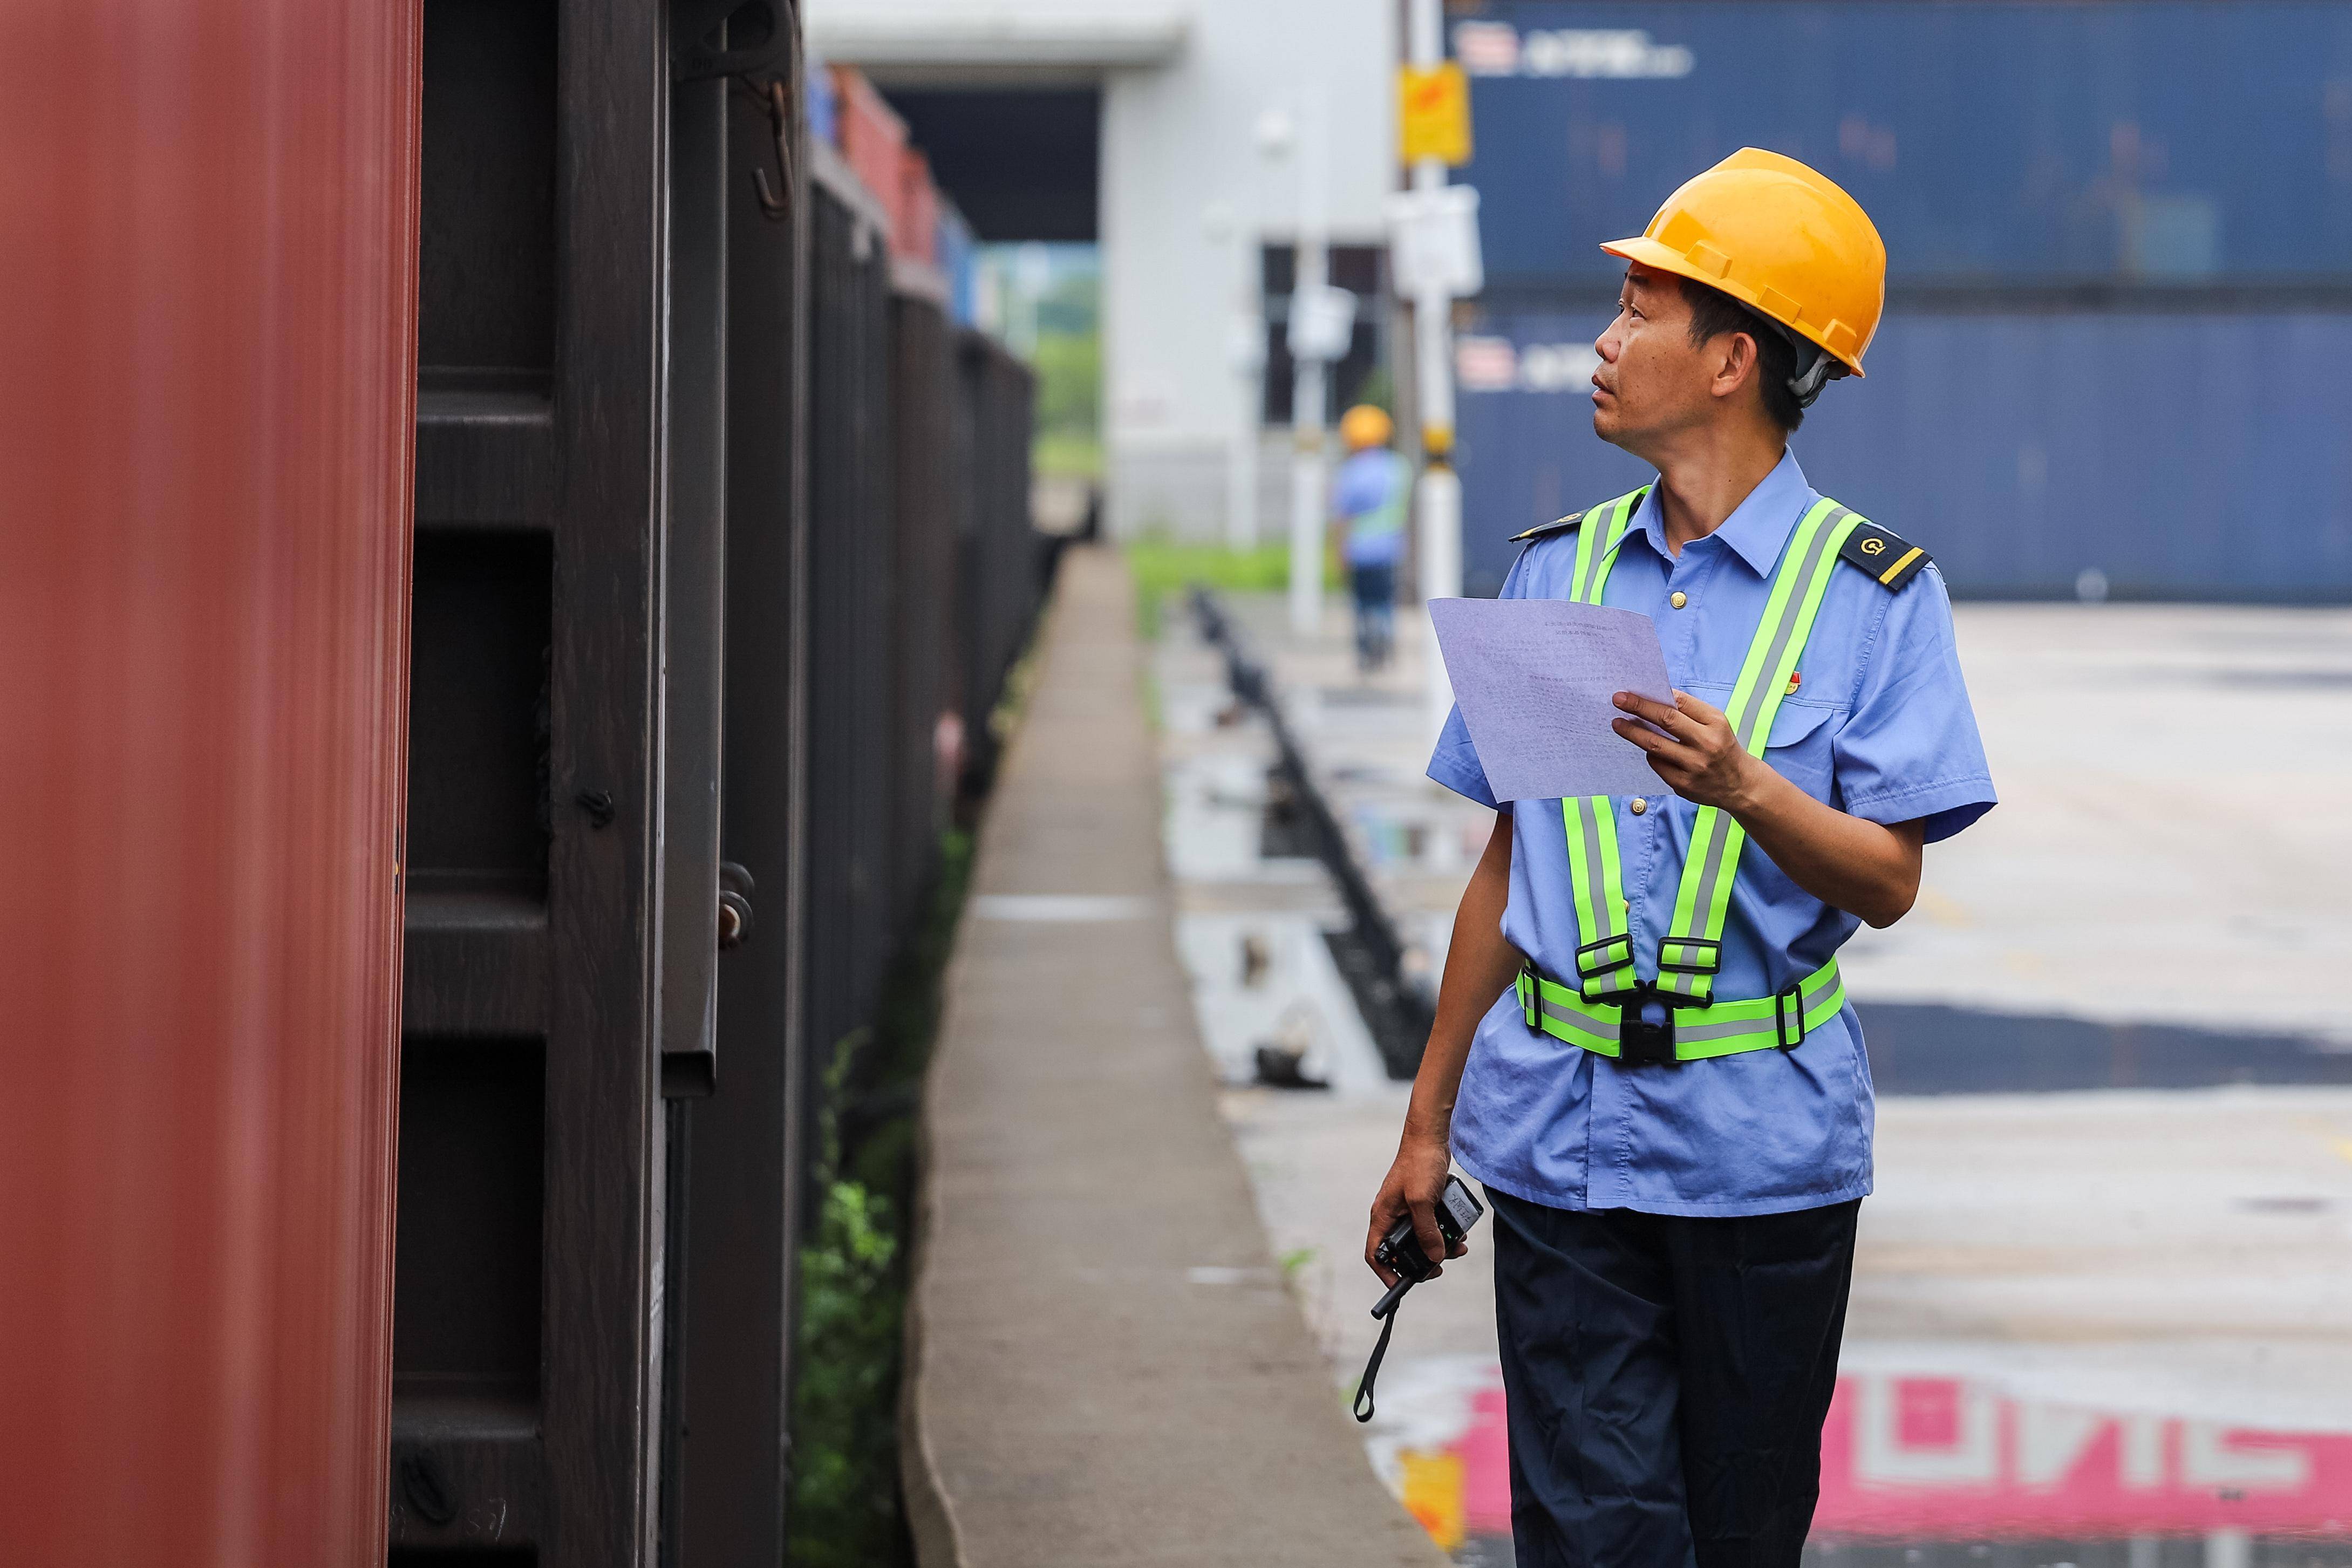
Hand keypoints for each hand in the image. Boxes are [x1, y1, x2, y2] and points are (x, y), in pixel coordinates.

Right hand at [1366, 1131, 1468, 1286]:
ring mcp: (1407, 1210)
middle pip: (1401, 1250)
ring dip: (1439, 1246)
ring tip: (1458, 1246)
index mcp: (1383, 1216)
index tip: (1401, 1284)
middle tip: (1440, 1266)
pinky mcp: (1422, 1204)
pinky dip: (1445, 1231)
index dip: (1385, 1272)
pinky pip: (1432, 1225)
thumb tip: (1435, 1257)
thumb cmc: (1420, 1164)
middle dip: (1422, 1260)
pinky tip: (1459, 1230)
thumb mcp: (1423, 1201)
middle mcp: (1392, 1215)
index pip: (1375, 1253)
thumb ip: (1427, 1230)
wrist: (1431, 1138)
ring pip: (1420, 1239)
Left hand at [1611, 689, 1762, 810]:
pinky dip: (1650, 754)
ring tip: (1618, 724)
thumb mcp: (1714, 724)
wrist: (1740, 784)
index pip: (1680, 703)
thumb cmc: (1721, 747)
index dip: (1652, 697)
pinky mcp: (1684, 785)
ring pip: (1655, 746)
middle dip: (1638, 708)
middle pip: (1666, 721)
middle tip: (1617, 700)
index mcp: (1715, 723)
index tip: (1630, 692)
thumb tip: (1653, 698)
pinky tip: (1646, 748)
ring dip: (1633, 732)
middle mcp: (1707, 744)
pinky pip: (1657, 765)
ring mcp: (1695, 766)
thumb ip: (1689, 712)